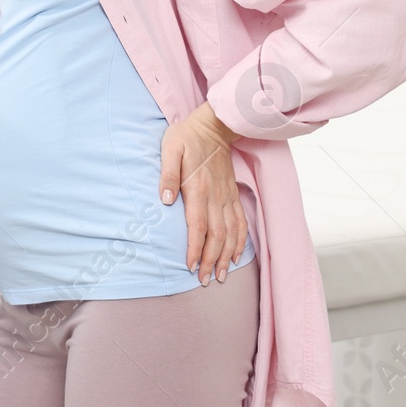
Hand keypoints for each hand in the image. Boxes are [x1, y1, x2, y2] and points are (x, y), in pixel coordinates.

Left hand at [160, 102, 246, 284]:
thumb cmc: (186, 137)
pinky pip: (240, 222)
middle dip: (211, 260)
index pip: (198, 226)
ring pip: (231, 233)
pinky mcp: (233, 194)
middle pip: (216, 236)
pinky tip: (236, 255)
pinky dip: (240, 241)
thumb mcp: (169, 149)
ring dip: (227, 256)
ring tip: (221, 275)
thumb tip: (165, 201)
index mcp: (199, 188)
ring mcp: (227, 197)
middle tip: (205, 280)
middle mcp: (216, 196)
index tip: (191, 266)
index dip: (195, 248)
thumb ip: (167, 175)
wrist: (214, 125)